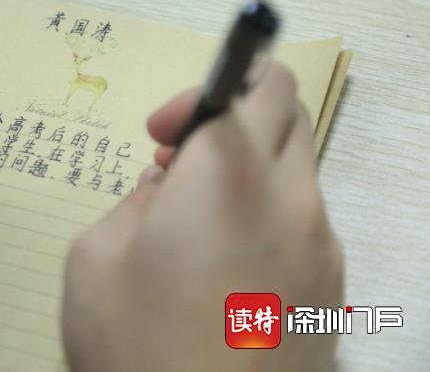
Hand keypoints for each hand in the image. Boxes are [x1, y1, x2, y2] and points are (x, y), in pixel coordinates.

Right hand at [62, 64, 342, 371]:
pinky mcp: (334, 291)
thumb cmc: (135, 346)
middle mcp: (292, 199)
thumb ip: (135, 199)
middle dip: (231, 116)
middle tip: (174, 160)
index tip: (161, 130)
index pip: (255, 84)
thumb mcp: (95, 258)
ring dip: (247, 168)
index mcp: (228, 176)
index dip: (205, 88)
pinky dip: (266, 214)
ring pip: (296, 168)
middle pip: (286, 114)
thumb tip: (169, 185)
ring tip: (192, 220)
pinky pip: (304, 221)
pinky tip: (222, 267)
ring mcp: (324, 248)